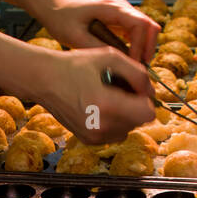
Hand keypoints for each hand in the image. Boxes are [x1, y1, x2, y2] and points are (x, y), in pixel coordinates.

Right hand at [36, 46, 155, 143]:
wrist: (44, 80)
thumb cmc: (75, 65)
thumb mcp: (110, 57)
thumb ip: (137, 73)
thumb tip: (151, 92)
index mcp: (106, 105)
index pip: (148, 114)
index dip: (146, 99)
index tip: (135, 88)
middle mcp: (101, 126)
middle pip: (139, 122)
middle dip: (135, 106)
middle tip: (119, 89)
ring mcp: (94, 136)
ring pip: (128, 129)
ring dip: (125, 115)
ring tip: (108, 97)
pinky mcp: (89, 141)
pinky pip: (114, 134)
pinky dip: (113, 122)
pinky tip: (99, 107)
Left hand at [39, 0, 159, 63]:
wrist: (52, 3)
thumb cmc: (60, 16)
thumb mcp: (74, 36)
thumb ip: (96, 48)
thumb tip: (116, 62)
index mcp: (111, 8)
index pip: (140, 25)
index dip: (140, 47)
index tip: (132, 64)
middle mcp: (120, 6)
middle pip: (149, 25)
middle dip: (148, 48)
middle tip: (139, 68)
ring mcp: (120, 11)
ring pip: (146, 28)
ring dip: (144, 47)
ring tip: (134, 66)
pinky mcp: (117, 17)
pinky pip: (135, 31)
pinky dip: (136, 45)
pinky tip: (126, 59)